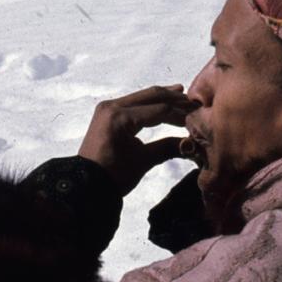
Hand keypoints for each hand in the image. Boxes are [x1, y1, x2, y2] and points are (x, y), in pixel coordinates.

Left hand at [78, 84, 196, 195]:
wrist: (85, 185)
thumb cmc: (114, 176)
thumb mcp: (143, 161)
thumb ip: (168, 147)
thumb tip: (192, 142)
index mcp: (120, 117)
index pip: (159, 110)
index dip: (180, 114)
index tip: (197, 117)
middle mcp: (113, 106)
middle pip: (151, 96)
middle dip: (173, 99)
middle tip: (194, 102)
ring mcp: (108, 108)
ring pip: (142, 97)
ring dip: (162, 98)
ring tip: (183, 96)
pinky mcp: (107, 113)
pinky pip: (133, 103)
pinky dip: (149, 104)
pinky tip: (163, 102)